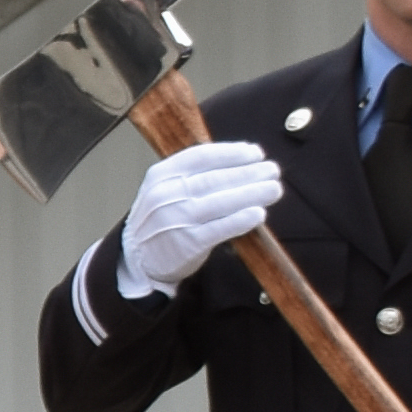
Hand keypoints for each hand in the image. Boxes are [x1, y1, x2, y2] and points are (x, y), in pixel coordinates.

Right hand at [120, 138, 285, 296]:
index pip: (200, 157)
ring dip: (252, 194)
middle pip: (214, 179)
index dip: (232, 153)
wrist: (137, 258)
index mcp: (161, 175)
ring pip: (219, 202)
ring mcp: (176, 219)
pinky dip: (240, 220)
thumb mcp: (165, 189)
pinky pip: (218, 229)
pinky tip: (258, 214)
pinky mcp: (187, 243)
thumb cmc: (160, 220)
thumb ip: (193, 176)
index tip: (255, 153)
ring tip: (274, 189)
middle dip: (248, 173)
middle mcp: (166, 195)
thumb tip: (241, 162)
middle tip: (273, 171)